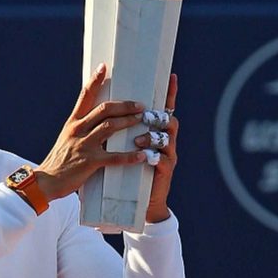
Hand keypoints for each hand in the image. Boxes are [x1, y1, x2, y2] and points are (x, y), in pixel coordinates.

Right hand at [35, 64, 146, 200]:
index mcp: (73, 123)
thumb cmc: (59, 161)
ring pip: (109, 127)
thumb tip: (97, 120)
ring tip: (142, 120)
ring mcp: (83, 145)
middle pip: (104, 109)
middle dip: (124, 105)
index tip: (103, 67)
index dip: (94, 81)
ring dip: (128, 122)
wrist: (45, 181)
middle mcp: (78, 130)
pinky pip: (113, 157)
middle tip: (140, 105)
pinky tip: (141, 155)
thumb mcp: (66, 139)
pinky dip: (129, 156)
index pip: (84, 96)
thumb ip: (80, 129)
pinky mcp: (89, 162)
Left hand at [134, 74, 178, 222]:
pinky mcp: (165, 171)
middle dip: (156, 115)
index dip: (170, 93)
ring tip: (138, 140)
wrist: (140, 201)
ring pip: (166, 138)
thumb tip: (105, 107)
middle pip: (167, 119)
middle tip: (143, 115)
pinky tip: (145, 157)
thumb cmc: (130, 170)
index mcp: (155, 131)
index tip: (171, 76)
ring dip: (152, 136)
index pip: (164, 108)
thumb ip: (121, 129)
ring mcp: (168, 155)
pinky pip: (163, 160)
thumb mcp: (125, 146)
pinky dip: (153, 156)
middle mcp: (165, 140)